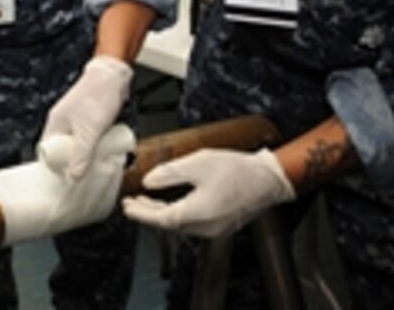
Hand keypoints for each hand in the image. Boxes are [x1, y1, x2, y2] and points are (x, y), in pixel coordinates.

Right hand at [40, 55, 132, 179]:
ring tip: (94, 166)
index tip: (64, 180)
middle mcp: (62, 123)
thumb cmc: (97, 97)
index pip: (48, 153)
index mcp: (55, 125)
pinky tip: (102, 151)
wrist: (114, 76)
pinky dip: (93, 146)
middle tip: (82, 176)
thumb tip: (73, 177)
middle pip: (63, 150)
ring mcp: (76, 120)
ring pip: (77, 144)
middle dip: (72, 163)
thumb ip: (81, 156)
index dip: (55, 168)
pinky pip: (88, 138)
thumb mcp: (89, 132)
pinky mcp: (89, 118)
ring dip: (85, 155)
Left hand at [122, 148, 294, 238]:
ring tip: (145, 201)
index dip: (140, 213)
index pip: (160, 219)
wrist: (268, 179)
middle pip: (167, 225)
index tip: (126, 206)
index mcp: (197, 214)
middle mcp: (204, 227)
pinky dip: (175, 214)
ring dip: (160, 213)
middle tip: (130, 203)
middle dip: (146, 213)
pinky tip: (169, 204)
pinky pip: (190, 224)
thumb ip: (170, 173)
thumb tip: (149, 181)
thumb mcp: (198, 163)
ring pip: (178, 225)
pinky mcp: (219, 226)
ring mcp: (213, 229)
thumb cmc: (238, 170)